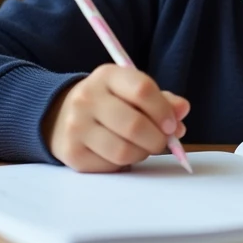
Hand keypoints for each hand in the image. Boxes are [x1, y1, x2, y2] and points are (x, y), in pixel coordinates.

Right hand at [42, 64, 188, 171]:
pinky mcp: (72, 153)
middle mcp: (87, 98)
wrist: (60, 115)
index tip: (172, 124)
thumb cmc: (108, 102)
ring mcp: (76, 127)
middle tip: (162, 142)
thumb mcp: (130, 90)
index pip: (142, 90)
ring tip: (142, 147)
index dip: (163, 110)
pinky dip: (124, 164)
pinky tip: (121, 153)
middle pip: (135, 125)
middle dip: (158, 139)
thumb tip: (182, 110)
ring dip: (142, 154)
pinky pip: (110, 166)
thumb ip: (160, 99)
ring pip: (123, 151)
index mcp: (107, 76)